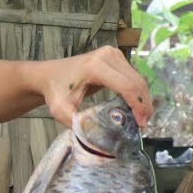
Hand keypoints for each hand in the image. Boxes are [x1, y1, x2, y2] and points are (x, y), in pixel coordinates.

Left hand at [37, 46, 152, 128]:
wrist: (49, 75)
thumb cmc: (55, 91)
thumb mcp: (60, 109)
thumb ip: (76, 123)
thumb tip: (94, 139)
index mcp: (94, 66)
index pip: (126, 86)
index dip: (137, 105)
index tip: (140, 124)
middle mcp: (107, 55)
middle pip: (136, 81)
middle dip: (143, 104)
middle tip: (143, 124)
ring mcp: (112, 54)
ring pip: (137, 78)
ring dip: (142, 98)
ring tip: (141, 118)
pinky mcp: (115, 57)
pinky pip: (132, 75)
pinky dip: (136, 92)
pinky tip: (134, 107)